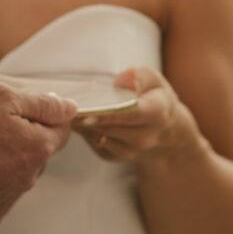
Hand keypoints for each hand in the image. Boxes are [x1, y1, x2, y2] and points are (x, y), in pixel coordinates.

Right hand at [0, 81, 75, 233]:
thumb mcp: (3, 97)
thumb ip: (41, 103)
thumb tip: (69, 108)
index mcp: (39, 147)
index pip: (61, 129)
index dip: (48, 113)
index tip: (30, 106)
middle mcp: (29, 176)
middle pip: (38, 149)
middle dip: (25, 134)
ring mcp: (10, 195)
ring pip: (18, 169)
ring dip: (6, 154)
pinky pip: (0, 187)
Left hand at [75, 68, 201, 168]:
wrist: (167, 132)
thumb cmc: (156, 98)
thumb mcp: (155, 81)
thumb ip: (140, 76)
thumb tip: (122, 80)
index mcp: (157, 114)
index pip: (130, 115)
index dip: (109, 115)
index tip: (89, 113)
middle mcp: (146, 137)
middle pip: (113, 129)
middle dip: (89, 120)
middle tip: (65, 110)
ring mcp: (133, 151)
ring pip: (103, 140)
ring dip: (84, 128)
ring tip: (66, 114)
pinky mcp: (119, 157)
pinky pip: (99, 147)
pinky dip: (86, 135)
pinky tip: (75, 122)